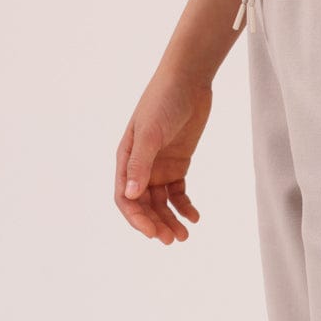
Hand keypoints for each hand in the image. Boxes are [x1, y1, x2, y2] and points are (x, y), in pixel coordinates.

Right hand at [114, 68, 211, 243]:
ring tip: (184, 235)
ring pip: (162, 202)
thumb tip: (131, 195)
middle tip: (172, 240)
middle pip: (144, 205)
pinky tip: (195, 218)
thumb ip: (141, 164)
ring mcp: (159, 166)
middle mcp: (141, 166)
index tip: (153, 233)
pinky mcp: (178, 164)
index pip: (126, 198)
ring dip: (171, 219)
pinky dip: (185, 206)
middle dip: (156, 223)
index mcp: (127, 159)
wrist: (188, 80)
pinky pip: (178, 192)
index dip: (137, 218)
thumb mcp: (150, 133)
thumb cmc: (163, 101)